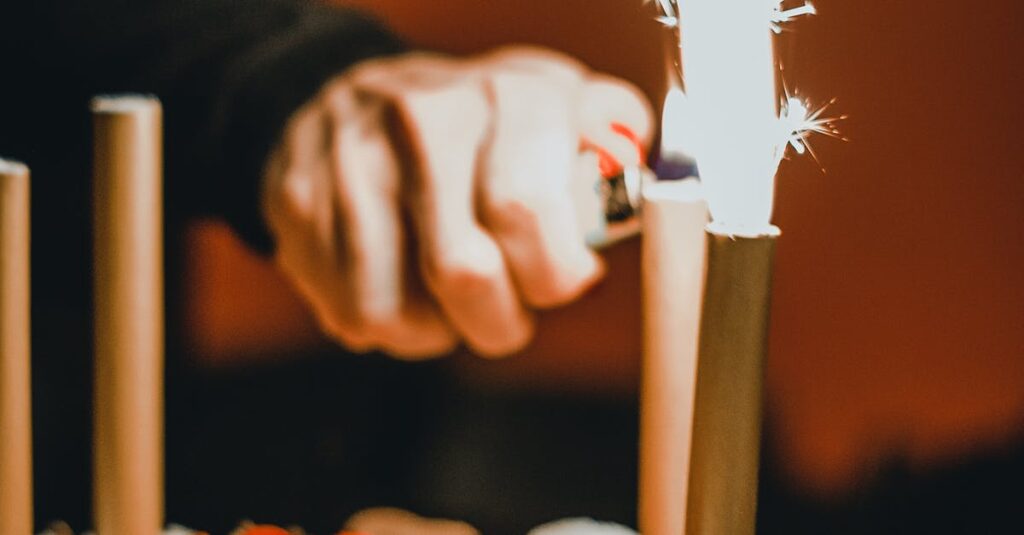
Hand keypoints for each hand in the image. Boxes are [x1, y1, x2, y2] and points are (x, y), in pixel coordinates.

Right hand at [262, 46, 651, 358]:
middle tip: (505, 316)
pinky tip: (397, 288)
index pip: (529, 214)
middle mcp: (424, 120)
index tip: (558, 281)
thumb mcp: (563, 113)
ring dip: (435, 333)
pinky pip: (347, 312)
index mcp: (510, 97)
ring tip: (446, 302)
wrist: (359, 94)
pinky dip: (382, 327)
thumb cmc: (482, 125)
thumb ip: (615, 153)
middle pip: (464, 274)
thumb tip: (649, 202)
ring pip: (394, 313)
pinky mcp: (298, 199)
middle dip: (498, 323)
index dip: (552, 277)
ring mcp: (351, 160)